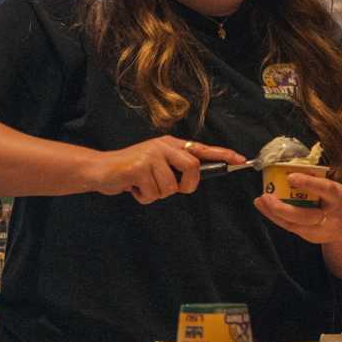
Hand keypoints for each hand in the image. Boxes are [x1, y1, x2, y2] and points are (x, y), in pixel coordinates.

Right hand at [82, 137, 248, 204]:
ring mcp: (150, 155)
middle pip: (192, 167)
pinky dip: (144, 197)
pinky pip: (154, 193)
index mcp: (169, 145)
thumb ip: (174, 167)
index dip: (222, 155)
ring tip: (143, 186)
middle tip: (173, 188)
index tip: (240, 160)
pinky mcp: (138, 168)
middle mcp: (162, 146)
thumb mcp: (155, 164)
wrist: (100, 169)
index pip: (201, 149)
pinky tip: (133, 187)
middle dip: (187, 184)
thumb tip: (194, 178)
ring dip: (157, 194)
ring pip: (171, 187)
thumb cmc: (131, 172)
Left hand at [253, 172, 341, 248]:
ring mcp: (320, 231)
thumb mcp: (338, 189)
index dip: (308, 183)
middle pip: (304, 216)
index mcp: (340, 199)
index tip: (290, 176)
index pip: (325, 190)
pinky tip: (265, 207)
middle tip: (266, 196)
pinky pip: (290, 227)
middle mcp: (330, 218)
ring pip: (293, 225)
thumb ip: (318, 183)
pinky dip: (276, 217)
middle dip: (282, 208)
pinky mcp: (311, 238)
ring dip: (273, 213)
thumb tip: (292, 169)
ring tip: (260, 201)